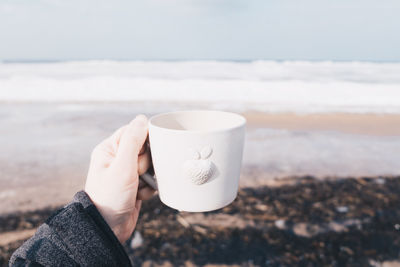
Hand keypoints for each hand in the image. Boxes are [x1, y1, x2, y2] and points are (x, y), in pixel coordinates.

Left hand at [85, 115, 154, 242]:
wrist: (108, 229)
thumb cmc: (110, 197)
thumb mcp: (122, 166)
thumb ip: (133, 141)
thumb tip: (142, 119)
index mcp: (109, 149)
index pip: (134, 132)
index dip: (144, 141)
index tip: (144, 153)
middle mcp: (117, 159)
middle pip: (145, 148)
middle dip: (146, 163)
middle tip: (137, 174)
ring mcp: (127, 173)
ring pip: (151, 165)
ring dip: (149, 176)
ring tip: (138, 186)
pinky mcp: (135, 186)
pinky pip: (151, 179)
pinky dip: (149, 188)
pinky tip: (139, 196)